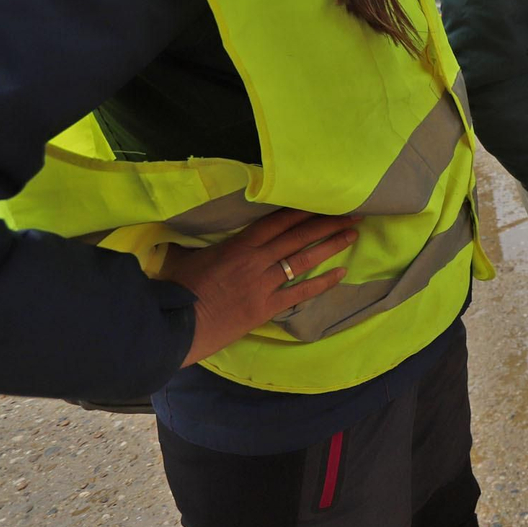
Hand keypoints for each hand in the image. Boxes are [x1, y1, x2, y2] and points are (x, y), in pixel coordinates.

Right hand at [160, 208, 357, 368]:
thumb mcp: (187, 257)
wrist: (175, 325)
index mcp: (238, 244)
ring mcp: (263, 283)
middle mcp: (256, 259)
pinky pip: (300, 291)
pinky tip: (342, 274)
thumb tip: (189, 235)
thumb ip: (202, 245)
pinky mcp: (266, 307)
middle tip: (352, 212)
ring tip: (352, 234)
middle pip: (298, 235)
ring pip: (304, 259)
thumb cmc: (176, 290)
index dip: (302, 210)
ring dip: (331, 245)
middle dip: (326, 222)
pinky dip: (323, 282)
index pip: (277, 221)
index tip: (323, 201)